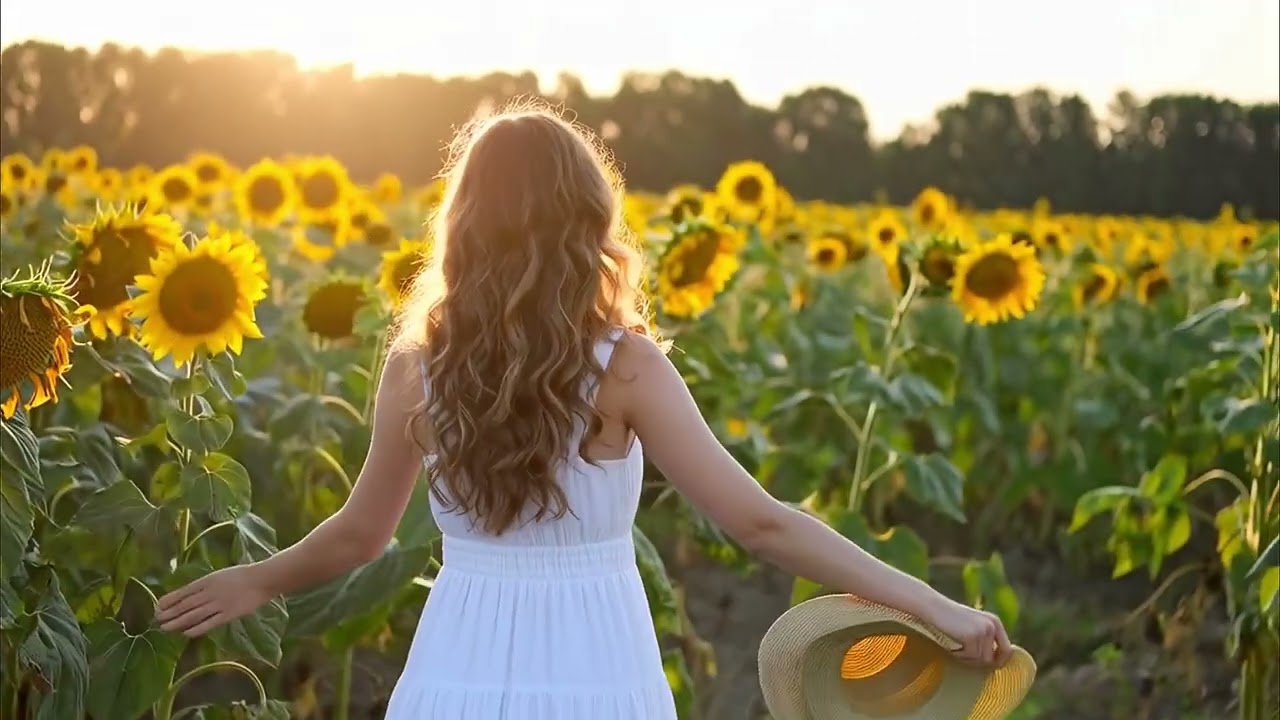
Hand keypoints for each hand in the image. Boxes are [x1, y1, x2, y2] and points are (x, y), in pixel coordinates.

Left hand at [155, 563, 272, 636]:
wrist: (263, 579)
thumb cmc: (242, 576)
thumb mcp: (220, 575)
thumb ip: (206, 585)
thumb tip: (188, 595)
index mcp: (208, 580)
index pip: (184, 591)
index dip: (170, 600)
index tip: (158, 606)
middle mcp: (211, 592)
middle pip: (186, 604)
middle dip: (170, 612)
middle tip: (157, 619)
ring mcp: (220, 604)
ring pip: (194, 615)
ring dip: (178, 622)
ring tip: (165, 628)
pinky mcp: (229, 614)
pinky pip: (209, 623)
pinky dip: (196, 628)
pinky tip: (186, 633)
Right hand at [924, 597, 1012, 667]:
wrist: (934, 607)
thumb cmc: (950, 618)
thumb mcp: (973, 625)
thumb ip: (985, 638)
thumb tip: (994, 662)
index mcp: (995, 622)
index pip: (1007, 650)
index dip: (998, 661)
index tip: (986, 665)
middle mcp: (992, 626)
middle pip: (992, 658)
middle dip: (978, 661)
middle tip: (963, 655)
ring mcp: (983, 631)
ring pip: (981, 659)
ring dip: (967, 658)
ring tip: (956, 648)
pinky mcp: (972, 636)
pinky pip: (970, 656)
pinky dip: (960, 655)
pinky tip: (952, 647)